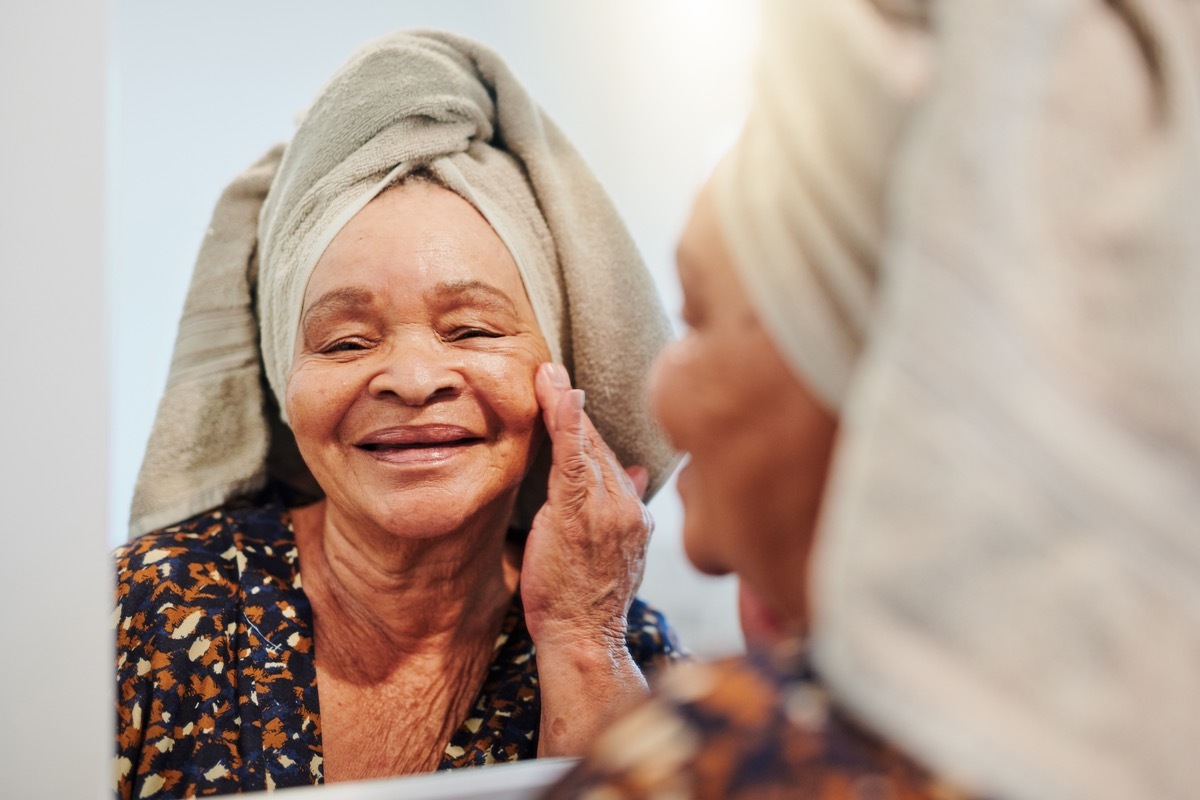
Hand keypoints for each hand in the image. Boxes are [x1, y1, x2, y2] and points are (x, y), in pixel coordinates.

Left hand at [521, 362, 652, 651]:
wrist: (585, 639)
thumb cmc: (589, 603)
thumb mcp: (615, 554)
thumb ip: (622, 512)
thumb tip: (633, 471)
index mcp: (634, 513)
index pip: (610, 460)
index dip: (589, 430)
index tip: (572, 398)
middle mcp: (627, 505)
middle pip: (600, 446)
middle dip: (577, 408)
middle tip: (553, 369)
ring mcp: (606, 507)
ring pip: (587, 445)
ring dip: (566, 403)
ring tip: (548, 371)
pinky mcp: (579, 511)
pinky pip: (573, 457)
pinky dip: (567, 422)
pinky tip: (558, 394)